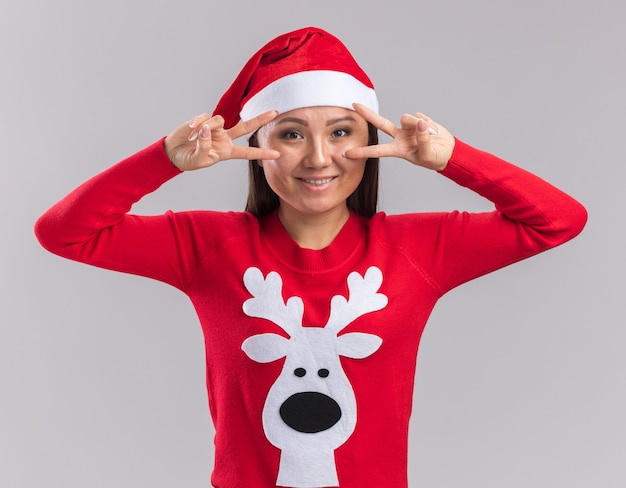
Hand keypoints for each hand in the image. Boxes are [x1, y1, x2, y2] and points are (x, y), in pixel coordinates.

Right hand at [164, 111, 280, 170]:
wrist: (173, 153)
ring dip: (206, 128)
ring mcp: (215, 128)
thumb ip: (204, 146)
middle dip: (260, 120)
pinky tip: (190, 130)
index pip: (248, 152)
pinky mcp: (204, 120)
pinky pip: (205, 117)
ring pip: (219, 120)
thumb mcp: (199, 160)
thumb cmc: (188, 160)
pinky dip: (197, 124)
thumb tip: (207, 128)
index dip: (262, 153)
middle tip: (275, 112)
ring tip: (193, 138)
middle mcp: (224, 138)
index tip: (278, 155)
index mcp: (227, 152)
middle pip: (246, 127)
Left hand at [344, 103, 454, 170]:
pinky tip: (432, 130)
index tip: (347, 153)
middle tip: (353, 104)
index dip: (362, 152)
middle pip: (380, 123)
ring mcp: (408, 127)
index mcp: (398, 149)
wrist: (448, 152)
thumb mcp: (428, 155)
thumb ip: (423, 140)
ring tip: (429, 134)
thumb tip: (419, 123)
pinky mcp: (418, 119)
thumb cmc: (435, 158)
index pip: (377, 151)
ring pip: (406, 118)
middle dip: (368, 114)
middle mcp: (399, 137)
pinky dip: (428, 123)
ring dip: (416, 123)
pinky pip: (420, 116)